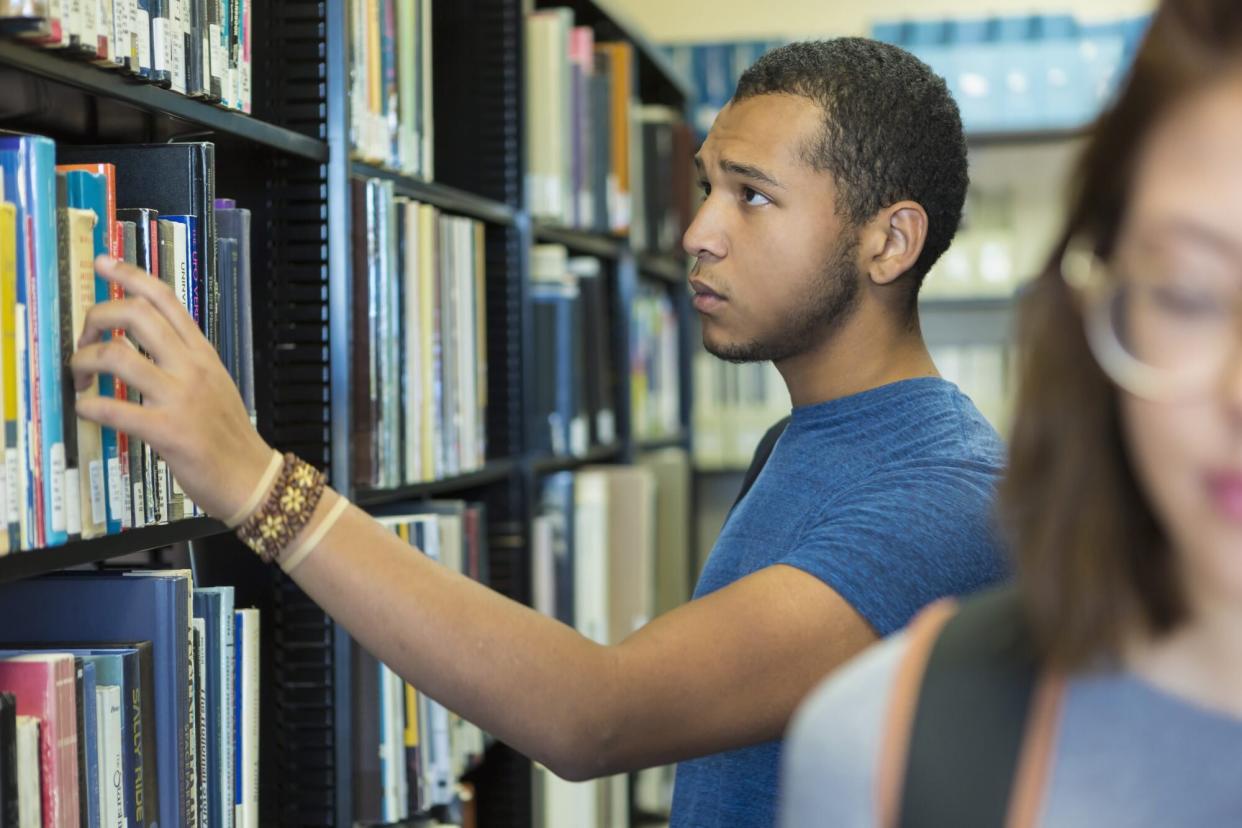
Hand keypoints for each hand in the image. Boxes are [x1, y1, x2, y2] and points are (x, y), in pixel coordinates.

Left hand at [70, 255, 274, 521]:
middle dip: (96, 318)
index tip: (103, 263)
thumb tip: (143, 345)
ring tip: (80, 377)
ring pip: (118, 357)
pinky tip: (86, 410)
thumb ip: (184, 361)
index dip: (129, 275)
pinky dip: (90, 407)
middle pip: (136, 315)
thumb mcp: (215, 383)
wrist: (253, 477)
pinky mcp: (168, 432)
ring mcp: (180, 398)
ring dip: (84, 362)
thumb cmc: (229, 434)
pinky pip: (116, 410)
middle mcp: (191, 367)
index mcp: (202, 353)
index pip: (165, 299)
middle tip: (84, 339)